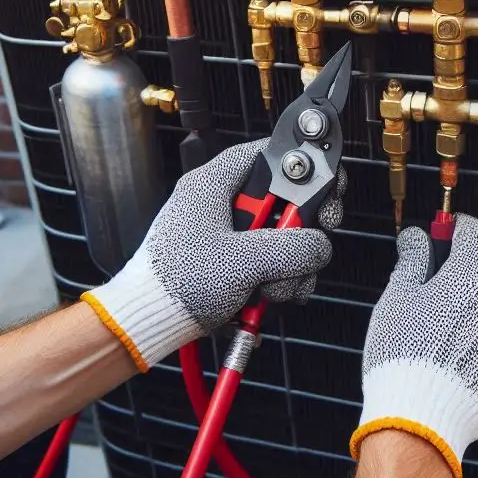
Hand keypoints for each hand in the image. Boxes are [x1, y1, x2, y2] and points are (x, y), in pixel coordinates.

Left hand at [83, 139, 344, 370]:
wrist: (148, 325)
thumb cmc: (175, 284)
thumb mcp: (243, 261)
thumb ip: (293, 248)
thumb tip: (319, 245)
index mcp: (215, 183)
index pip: (270, 152)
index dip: (305, 164)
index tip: (330, 181)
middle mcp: (223, 204)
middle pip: (286, 201)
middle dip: (302, 231)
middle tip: (311, 242)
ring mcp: (228, 235)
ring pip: (283, 239)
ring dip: (290, 268)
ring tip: (271, 287)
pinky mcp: (232, 264)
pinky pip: (271, 264)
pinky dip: (277, 283)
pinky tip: (264, 299)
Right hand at [349, 214, 477, 477]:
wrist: (420, 420)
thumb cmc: (403, 358)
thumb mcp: (396, 299)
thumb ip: (412, 259)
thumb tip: (417, 237)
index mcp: (470, 277)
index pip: (476, 233)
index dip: (458, 228)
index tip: (447, 232)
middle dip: (464, 274)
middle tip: (435, 291)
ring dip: (477, 312)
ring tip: (443, 338)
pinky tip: (459, 361)